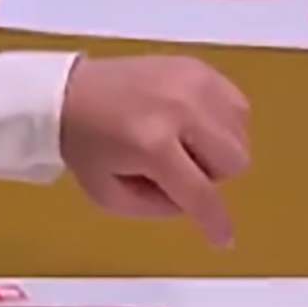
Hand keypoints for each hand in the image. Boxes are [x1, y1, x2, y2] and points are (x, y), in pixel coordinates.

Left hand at [59, 56, 250, 247]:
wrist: (66, 91)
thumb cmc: (84, 145)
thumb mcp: (108, 194)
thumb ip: (156, 208)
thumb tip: (195, 203)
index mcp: (152, 145)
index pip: (200, 192)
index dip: (214, 221)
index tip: (223, 239)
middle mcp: (181, 110)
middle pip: (235, 161)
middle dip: (210, 175)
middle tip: (176, 168)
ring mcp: (193, 82)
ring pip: (241, 132)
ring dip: (217, 148)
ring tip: (180, 142)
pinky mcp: (198, 66)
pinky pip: (236, 104)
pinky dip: (221, 121)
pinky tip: (190, 122)